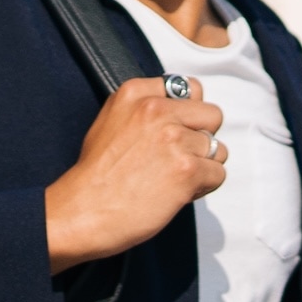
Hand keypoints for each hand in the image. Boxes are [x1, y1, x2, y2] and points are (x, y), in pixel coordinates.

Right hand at [43, 76, 224, 268]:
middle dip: (200, 139)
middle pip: (212, 116)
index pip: (191, 88)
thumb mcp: (110, 121)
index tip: (173, 132)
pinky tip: (176, 193)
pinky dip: (203, 187)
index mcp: (136, 93)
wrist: (83, 212)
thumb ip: (144, 108)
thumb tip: (182, 109)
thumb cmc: (95, 176)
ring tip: (172, 179)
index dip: (187, 114)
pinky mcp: (187, 169)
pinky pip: (218, 173)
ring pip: (218, 148)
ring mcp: (174, 139)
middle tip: (175, 159)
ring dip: (202, 166)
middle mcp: (157, 110)